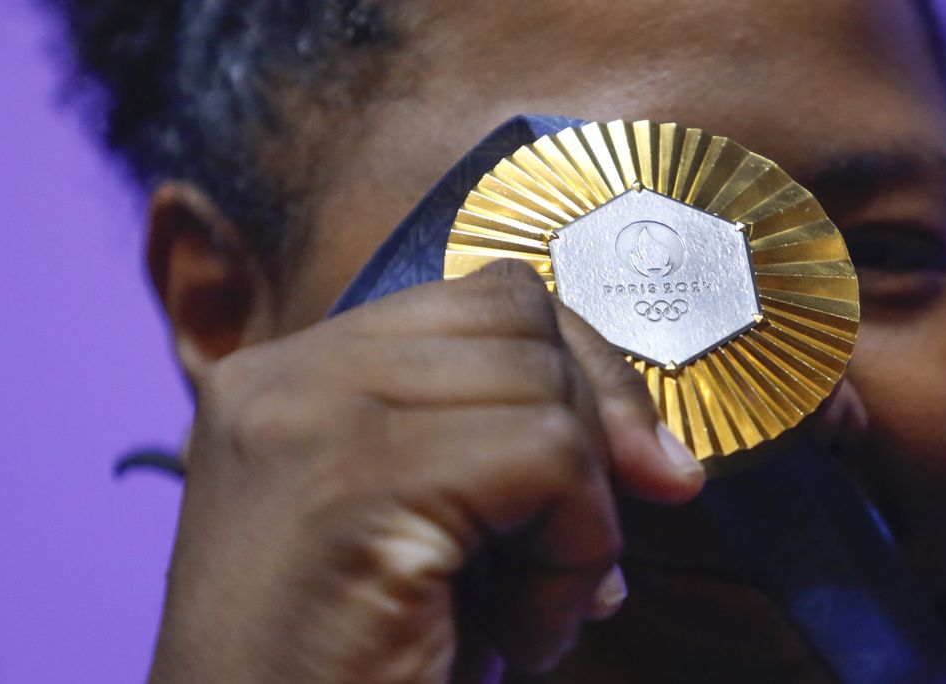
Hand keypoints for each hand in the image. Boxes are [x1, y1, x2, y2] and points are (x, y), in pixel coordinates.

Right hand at [148, 261, 704, 682]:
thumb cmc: (363, 673)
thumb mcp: (441, 534)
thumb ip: (511, 453)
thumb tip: (658, 455)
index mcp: (294, 377)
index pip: (488, 299)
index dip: (582, 376)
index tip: (630, 472)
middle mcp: (287, 377)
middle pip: (521, 321)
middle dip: (591, 437)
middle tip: (568, 565)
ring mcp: (310, 417)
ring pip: (542, 384)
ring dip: (579, 513)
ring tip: (529, 612)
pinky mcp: (353, 483)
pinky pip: (545, 457)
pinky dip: (574, 550)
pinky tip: (523, 635)